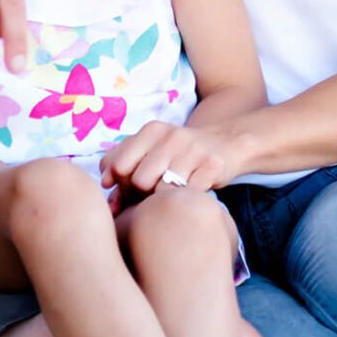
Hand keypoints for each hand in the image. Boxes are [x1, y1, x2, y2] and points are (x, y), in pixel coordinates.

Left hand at [104, 121, 244, 193]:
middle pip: (139, 181)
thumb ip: (123, 173)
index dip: (120, 184)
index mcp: (151, 130)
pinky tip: (189, 196)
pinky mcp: (212, 166)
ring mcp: (193, 150)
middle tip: (153, 195)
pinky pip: (188, 195)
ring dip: (164, 199)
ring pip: (162, 190)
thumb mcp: (151, 152)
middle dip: (142, 194)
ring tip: (171, 195)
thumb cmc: (178, 155)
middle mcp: (171, 136)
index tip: (131, 189)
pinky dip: (185, 200)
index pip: (118, 166)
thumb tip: (110, 206)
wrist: (226, 144)